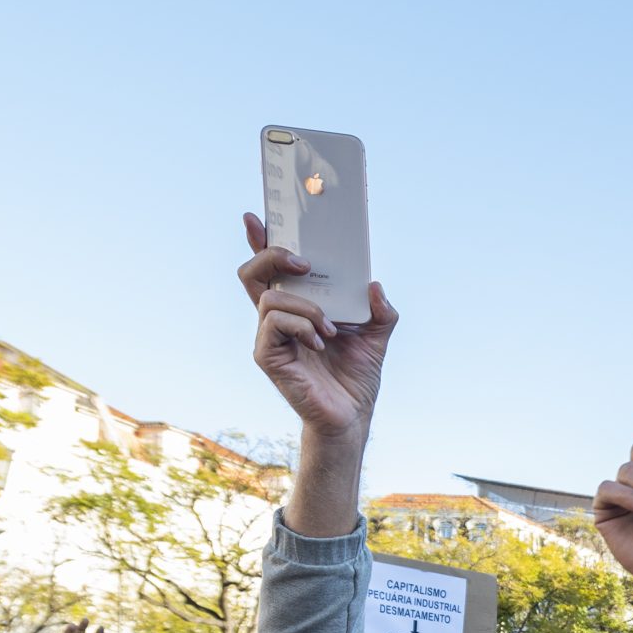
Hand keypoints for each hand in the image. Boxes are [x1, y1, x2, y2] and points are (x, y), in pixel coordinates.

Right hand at [237, 212, 395, 444]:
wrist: (352, 415)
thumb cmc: (356, 375)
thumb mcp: (377, 336)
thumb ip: (380, 310)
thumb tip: (374, 284)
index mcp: (297, 307)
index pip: (271, 269)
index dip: (260, 241)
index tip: (256, 218)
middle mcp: (277, 318)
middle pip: (253, 272)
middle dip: (273, 256)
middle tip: (304, 263)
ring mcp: (269, 336)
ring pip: (267, 297)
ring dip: (304, 305)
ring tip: (329, 327)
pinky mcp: (267, 356)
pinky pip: (274, 324)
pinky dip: (301, 326)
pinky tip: (320, 340)